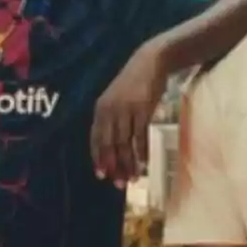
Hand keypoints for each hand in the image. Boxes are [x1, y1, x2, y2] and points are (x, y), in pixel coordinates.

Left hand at [90, 42, 165, 185]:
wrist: (150, 62)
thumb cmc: (133, 84)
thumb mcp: (116, 100)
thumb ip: (111, 120)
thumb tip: (112, 146)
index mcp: (100, 109)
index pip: (96, 139)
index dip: (98, 158)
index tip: (101, 175)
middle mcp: (110, 111)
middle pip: (109, 145)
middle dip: (113, 166)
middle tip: (118, 184)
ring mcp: (126, 110)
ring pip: (125, 143)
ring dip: (129, 163)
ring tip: (133, 178)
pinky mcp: (142, 109)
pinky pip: (140, 135)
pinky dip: (142, 151)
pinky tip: (144, 163)